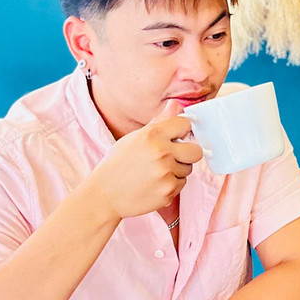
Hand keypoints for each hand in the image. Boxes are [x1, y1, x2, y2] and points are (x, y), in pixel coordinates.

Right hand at [85, 99, 202, 219]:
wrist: (103, 195)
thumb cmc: (118, 164)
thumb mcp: (134, 138)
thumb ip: (159, 122)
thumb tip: (176, 104)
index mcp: (152, 135)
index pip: (185, 124)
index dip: (181, 131)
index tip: (176, 137)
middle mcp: (161, 152)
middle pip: (196, 151)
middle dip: (188, 154)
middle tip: (172, 157)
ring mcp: (165, 173)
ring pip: (188, 169)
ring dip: (176, 171)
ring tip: (155, 173)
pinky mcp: (168, 191)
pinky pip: (181, 184)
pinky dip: (170, 185)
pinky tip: (153, 185)